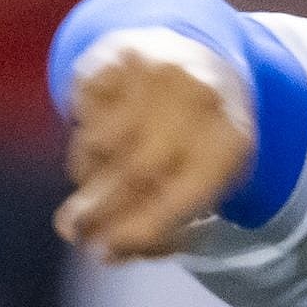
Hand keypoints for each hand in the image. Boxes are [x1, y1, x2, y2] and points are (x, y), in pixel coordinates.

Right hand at [55, 54, 255, 262]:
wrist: (199, 57)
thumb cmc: (199, 141)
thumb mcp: (203, 185)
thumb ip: (161, 226)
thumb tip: (103, 252)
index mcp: (231, 140)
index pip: (181, 197)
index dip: (140, 230)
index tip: (107, 252)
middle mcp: (198, 98)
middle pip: (135, 172)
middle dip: (100, 211)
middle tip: (75, 233)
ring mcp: (157, 70)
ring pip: (100, 144)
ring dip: (89, 175)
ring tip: (97, 180)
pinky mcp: (115, 54)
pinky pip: (81, 110)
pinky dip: (82, 134)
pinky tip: (100, 134)